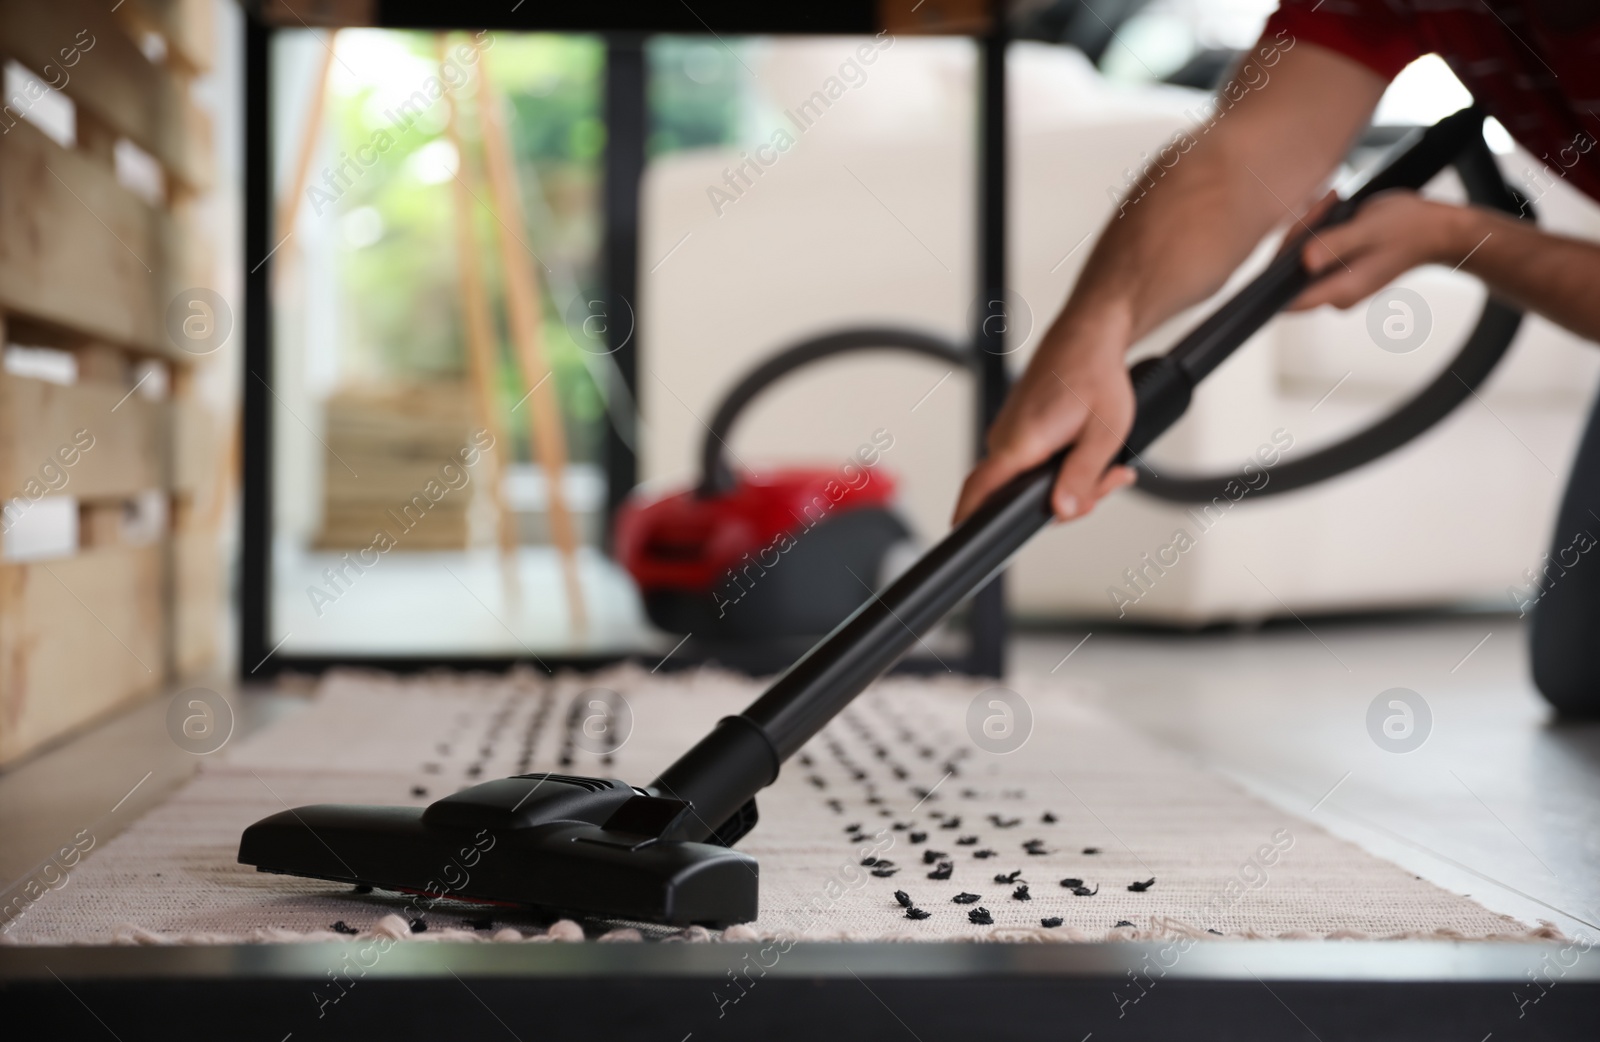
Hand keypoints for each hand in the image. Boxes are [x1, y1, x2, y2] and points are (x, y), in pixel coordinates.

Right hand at [953, 314, 1137, 524]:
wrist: (1089, 335)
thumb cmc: (1095, 374)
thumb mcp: (1104, 433)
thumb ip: (1082, 477)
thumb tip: (1062, 510)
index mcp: (1021, 442)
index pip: (979, 489)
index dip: (969, 518)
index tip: (966, 539)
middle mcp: (1005, 438)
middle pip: (1017, 496)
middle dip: (1067, 500)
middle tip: (1108, 480)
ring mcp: (1009, 434)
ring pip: (1029, 481)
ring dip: (1069, 482)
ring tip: (1106, 462)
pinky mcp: (1017, 430)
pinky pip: (1031, 463)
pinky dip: (1062, 465)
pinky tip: (1088, 451)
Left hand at [1289, 189, 1471, 310]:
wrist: (1437, 230)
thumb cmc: (1408, 227)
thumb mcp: (1369, 229)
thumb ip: (1335, 245)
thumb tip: (1305, 262)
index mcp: (1340, 292)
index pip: (1288, 298)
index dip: (1276, 272)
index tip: (1291, 235)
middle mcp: (1336, 296)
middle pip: (1292, 275)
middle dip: (1298, 236)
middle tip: (1323, 205)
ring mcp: (1338, 286)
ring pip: (1303, 261)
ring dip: (1310, 229)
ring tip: (1332, 201)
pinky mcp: (1341, 273)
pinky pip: (1317, 254)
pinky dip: (1320, 230)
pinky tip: (1334, 207)